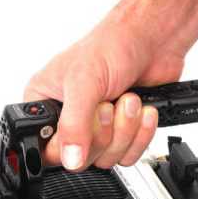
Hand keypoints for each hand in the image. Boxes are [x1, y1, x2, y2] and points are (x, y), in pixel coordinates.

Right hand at [24, 7, 186, 171]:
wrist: (152, 38)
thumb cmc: (112, 45)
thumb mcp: (83, 82)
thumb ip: (73, 123)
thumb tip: (70, 158)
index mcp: (45, 105)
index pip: (47, 150)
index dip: (69, 143)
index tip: (85, 123)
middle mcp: (68, 120)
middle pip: (80, 160)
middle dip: (103, 133)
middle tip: (108, 104)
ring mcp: (95, 129)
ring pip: (106, 159)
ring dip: (125, 130)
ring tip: (128, 99)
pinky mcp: (120, 134)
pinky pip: (128, 157)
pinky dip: (140, 135)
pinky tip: (142, 110)